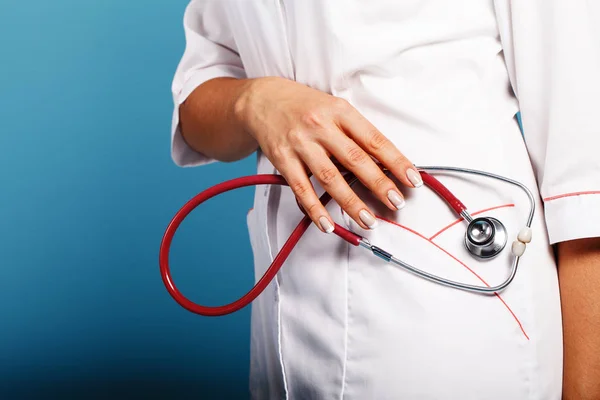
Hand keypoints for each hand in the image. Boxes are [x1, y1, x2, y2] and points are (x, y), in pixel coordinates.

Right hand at [234, 77, 422, 231]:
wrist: (264, 100)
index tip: (413, 180)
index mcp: (340, 111)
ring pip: (330, 177)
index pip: (374, 139)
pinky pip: (301, 188)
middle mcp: (321, 126)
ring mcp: (300, 143)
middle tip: (396, 203)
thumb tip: (385, 165)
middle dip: (379, 184)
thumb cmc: (307, 107)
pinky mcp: (282, 159)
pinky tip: (328, 224)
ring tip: (368, 220)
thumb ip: (356, 134)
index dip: (396, 161)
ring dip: (351, 202)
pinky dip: (315, 209)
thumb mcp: (335, 108)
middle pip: (355, 159)